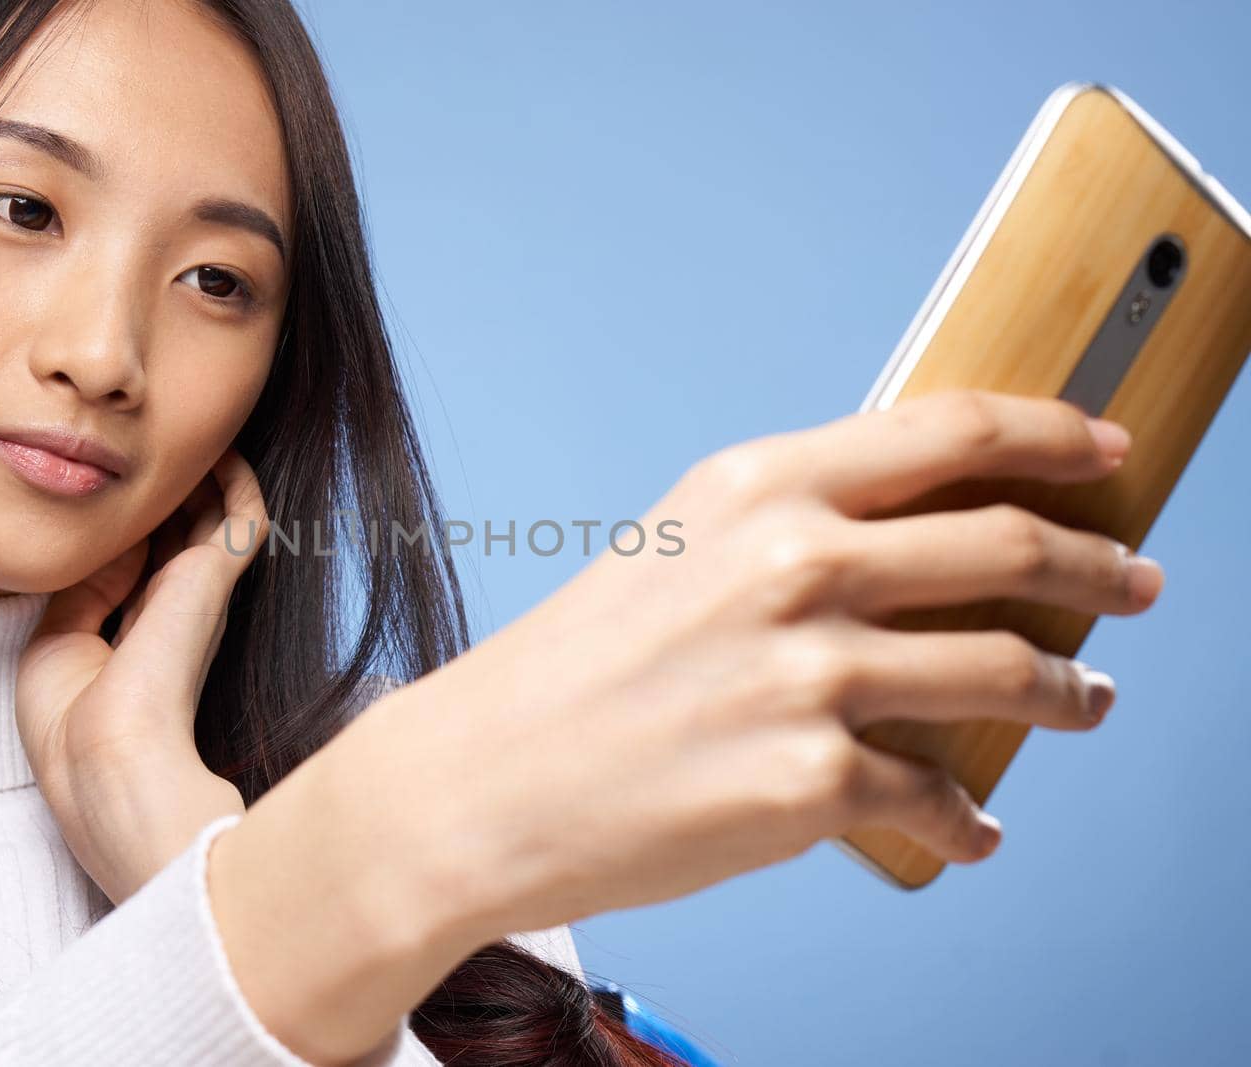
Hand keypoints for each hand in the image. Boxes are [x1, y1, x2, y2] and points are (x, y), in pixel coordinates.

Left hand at [15, 447, 269, 903]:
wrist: (108, 759)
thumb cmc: (73, 724)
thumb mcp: (58, 643)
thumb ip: (83, 589)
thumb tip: (107, 541)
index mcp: (136, 635)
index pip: (138, 564)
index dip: (128, 524)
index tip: (111, 487)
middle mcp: (174, 611)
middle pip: (178, 534)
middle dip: (168, 494)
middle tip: (152, 448)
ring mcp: (200, 594)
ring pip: (212, 518)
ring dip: (202, 478)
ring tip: (186, 435)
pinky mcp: (217, 578)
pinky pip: (242, 513)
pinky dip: (236, 479)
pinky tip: (218, 449)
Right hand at [321, 388, 1163, 942]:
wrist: (481, 781)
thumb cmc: (571, 669)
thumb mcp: (678, 549)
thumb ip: (794, 529)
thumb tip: (923, 543)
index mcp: (757, 484)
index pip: (951, 430)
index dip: (1052, 434)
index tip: (1105, 450)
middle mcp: (793, 563)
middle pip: (1008, 545)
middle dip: (1101, 567)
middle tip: (1135, 585)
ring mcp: (808, 674)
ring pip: (1009, 671)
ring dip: (1070, 693)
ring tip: (1085, 701)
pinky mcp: (810, 785)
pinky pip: (940, 799)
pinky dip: (969, 820)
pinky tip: (973, 827)